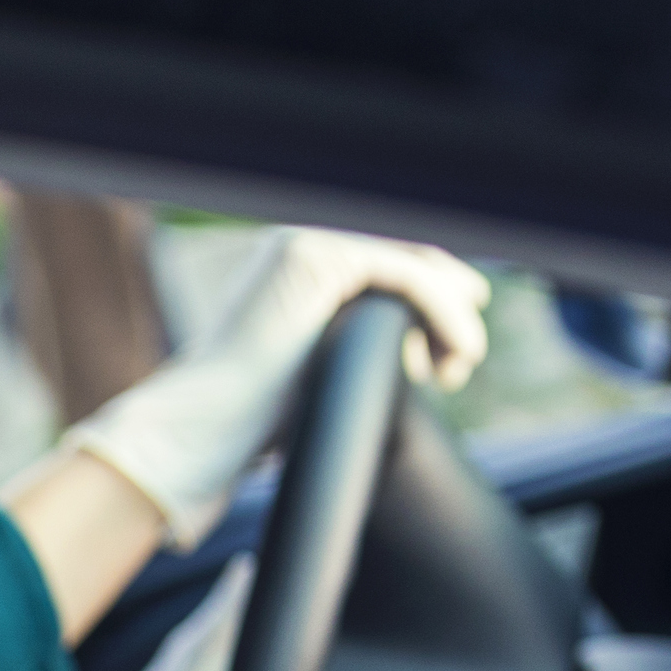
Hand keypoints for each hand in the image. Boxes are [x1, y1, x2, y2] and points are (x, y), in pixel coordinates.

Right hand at [66, 229, 493, 548]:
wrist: (208, 427)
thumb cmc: (250, 421)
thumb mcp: (315, 373)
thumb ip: (349, 349)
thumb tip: (408, 360)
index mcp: (291, 267)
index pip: (382, 268)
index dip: (428, 301)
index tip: (452, 349)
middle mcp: (297, 244)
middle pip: (403, 259)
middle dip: (446, 308)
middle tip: (462, 361)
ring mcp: (306, 244)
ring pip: (412, 268)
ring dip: (452, 317)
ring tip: (460, 368)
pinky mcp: (320, 256)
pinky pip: (408, 277)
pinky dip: (444, 315)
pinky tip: (456, 354)